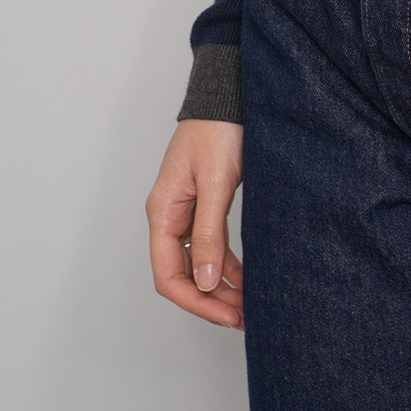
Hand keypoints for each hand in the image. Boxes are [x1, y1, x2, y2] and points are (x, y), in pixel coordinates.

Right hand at [146, 118, 244, 328]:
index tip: (227, 315)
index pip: (169, 276)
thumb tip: (207, 280)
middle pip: (182, 275)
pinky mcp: (204, 203)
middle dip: (210, 300)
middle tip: (243, 317)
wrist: (228, 93)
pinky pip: (209, 245)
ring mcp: (186, 210)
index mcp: (163, 212)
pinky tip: (244, 277)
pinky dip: (226, 264)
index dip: (197, 301)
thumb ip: (210, 231)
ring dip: (220, 286)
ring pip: (198, 263)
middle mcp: (169, 216)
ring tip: (247, 304)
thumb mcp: (216, 182)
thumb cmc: (219, 129)